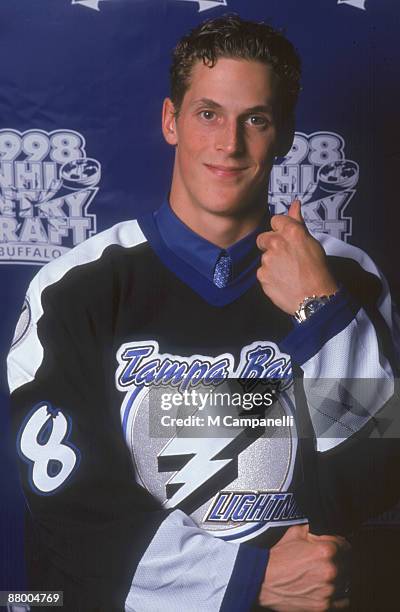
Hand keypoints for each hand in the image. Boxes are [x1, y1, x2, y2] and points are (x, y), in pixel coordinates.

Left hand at [256, 200, 337, 314]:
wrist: (315, 299)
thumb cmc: (318, 272)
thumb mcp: (312, 242)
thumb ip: (298, 222)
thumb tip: (294, 204)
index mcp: (291, 232)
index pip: (276, 220)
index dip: (281, 230)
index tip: (286, 238)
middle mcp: (276, 243)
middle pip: (264, 238)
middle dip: (271, 246)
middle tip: (286, 257)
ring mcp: (267, 260)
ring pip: (264, 256)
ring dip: (272, 262)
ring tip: (288, 272)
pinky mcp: (261, 275)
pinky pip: (262, 272)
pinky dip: (270, 276)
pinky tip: (283, 281)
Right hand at [258, 524, 350, 610]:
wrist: (262, 579)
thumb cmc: (277, 556)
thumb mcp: (295, 532)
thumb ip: (315, 529)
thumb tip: (325, 526)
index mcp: (326, 550)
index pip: (346, 545)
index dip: (339, 544)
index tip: (335, 546)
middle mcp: (330, 570)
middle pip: (348, 564)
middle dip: (339, 560)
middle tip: (327, 560)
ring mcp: (328, 590)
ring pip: (347, 582)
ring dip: (340, 577)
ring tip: (326, 574)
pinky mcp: (323, 605)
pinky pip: (343, 600)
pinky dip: (338, 594)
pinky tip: (328, 588)